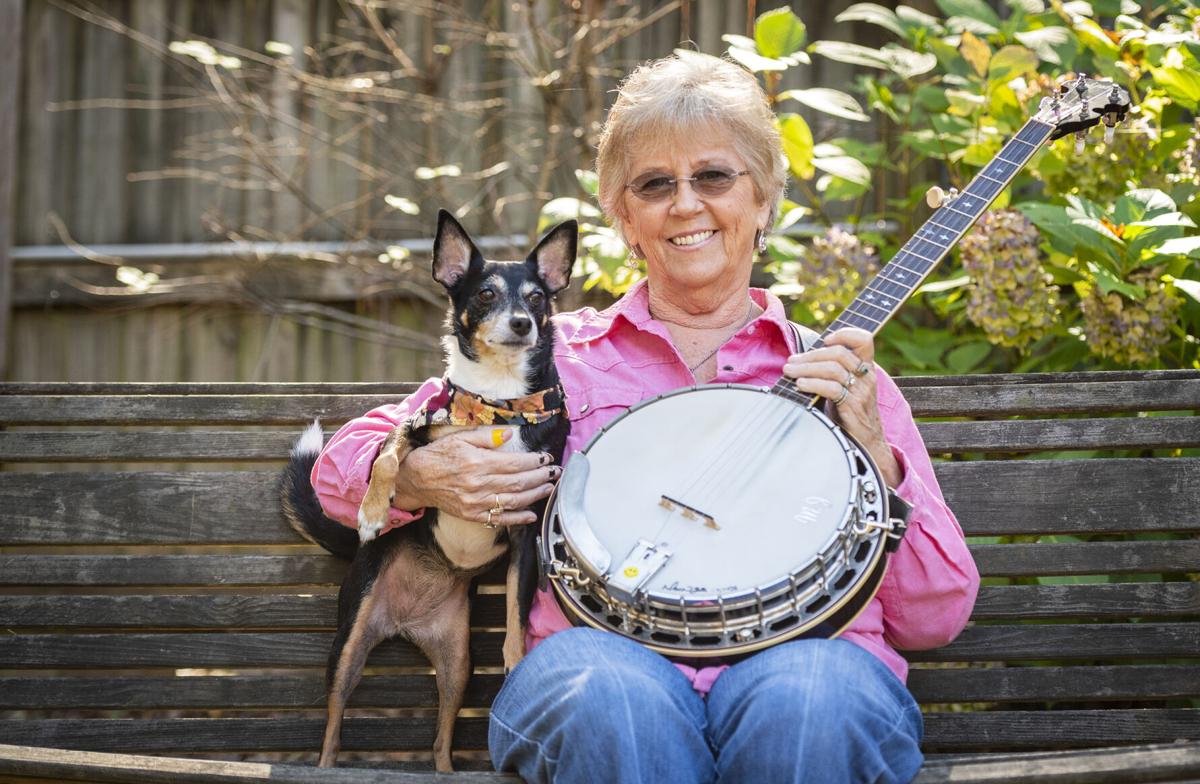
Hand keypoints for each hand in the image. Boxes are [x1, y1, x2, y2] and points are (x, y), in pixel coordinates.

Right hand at [392, 428, 558, 525]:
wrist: (416, 479)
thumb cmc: (439, 455)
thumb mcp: (460, 438)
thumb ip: (487, 437)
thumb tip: (509, 435)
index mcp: (477, 462)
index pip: (514, 463)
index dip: (534, 461)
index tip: (546, 457)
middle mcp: (478, 484)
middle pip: (518, 482)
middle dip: (540, 476)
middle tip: (555, 472)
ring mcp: (476, 502)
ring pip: (513, 500)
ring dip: (535, 495)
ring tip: (549, 488)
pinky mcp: (473, 514)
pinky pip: (500, 519)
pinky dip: (518, 518)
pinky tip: (531, 514)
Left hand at [782, 327, 901, 486]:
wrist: (867, 444)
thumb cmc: (849, 414)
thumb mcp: (845, 388)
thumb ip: (832, 372)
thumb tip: (801, 359)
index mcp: (866, 369)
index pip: (865, 340)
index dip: (845, 334)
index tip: (824, 339)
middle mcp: (866, 377)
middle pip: (839, 353)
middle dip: (811, 354)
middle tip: (791, 362)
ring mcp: (862, 392)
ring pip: (834, 369)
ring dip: (806, 368)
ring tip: (789, 372)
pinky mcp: (853, 408)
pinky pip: (832, 389)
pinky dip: (812, 384)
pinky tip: (799, 385)